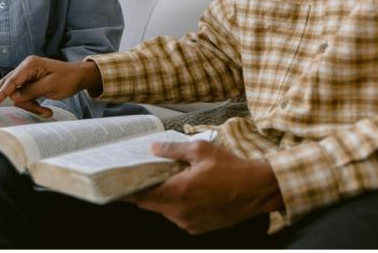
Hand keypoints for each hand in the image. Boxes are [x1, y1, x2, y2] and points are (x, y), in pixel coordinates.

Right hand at [0, 56, 101, 116]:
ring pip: (18, 95)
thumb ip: (30, 91)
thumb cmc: (68, 78)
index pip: (11, 81)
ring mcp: (28, 76)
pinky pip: (26, 97)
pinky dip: (33, 105)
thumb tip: (13, 96)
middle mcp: (26, 68)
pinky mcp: (32, 83)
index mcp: (30, 65)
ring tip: (46, 112)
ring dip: (30, 106)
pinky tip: (46, 111)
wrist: (81, 77)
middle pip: (6, 85)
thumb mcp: (50, 86)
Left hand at [123, 141, 283, 234]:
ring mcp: (189, 223)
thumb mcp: (201, 150)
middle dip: (146, 190)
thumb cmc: (231, 168)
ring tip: (174, 179)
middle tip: (146, 174)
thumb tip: (154, 148)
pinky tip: (189, 191)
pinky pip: (179, 216)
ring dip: (165, 197)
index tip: (120, 181)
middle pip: (151, 204)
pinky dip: (178, 205)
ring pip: (165, 210)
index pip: (141, 195)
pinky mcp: (199, 229)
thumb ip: (173, 150)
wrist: (257, 189)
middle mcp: (180, 213)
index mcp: (177, 192)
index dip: (128, 189)